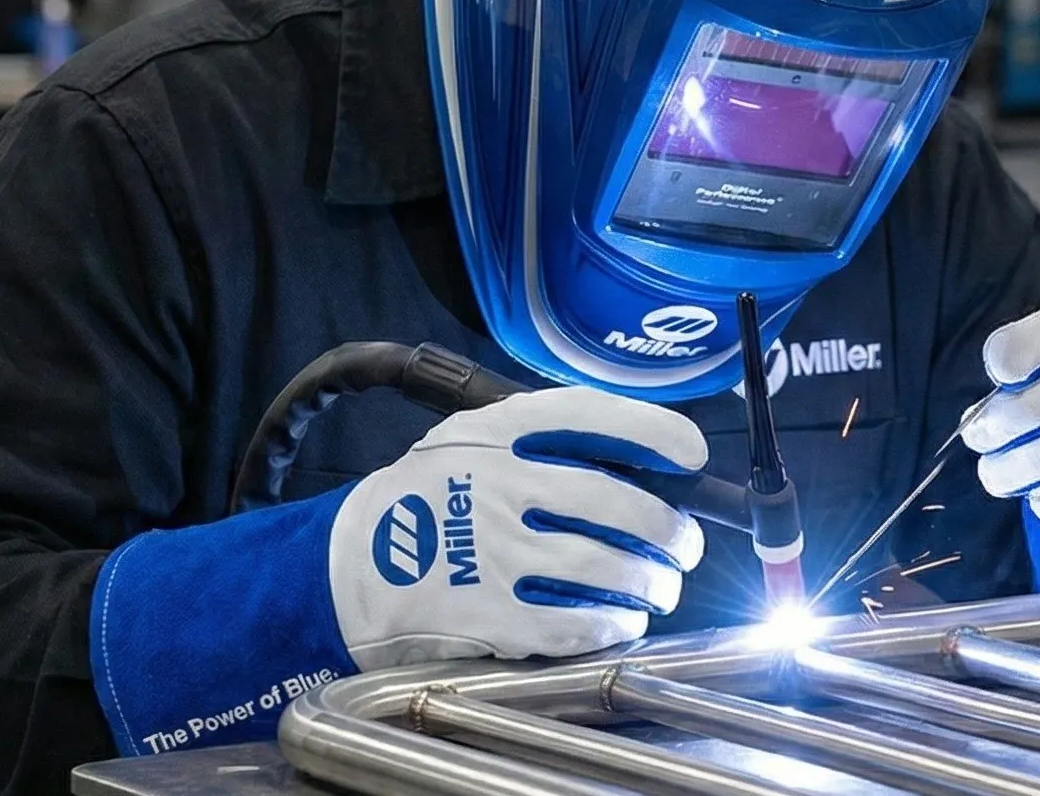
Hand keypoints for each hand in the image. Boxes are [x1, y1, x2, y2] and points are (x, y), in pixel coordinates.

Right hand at [328, 387, 705, 670]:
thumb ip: (542, 441)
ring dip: (653, 582)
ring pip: (610, 569)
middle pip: (618, 504)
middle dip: (671, 530)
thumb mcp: (472, 442)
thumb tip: (642, 462)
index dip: (654, 432)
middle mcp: (499, 487)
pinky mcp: (491, 617)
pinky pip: (578, 625)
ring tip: (661, 586)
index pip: (592, 415)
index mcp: (496, 433)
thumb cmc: (427, 499)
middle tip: (685, 544)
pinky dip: (615, 624)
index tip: (691, 454)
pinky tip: (623, 620)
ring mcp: (495, 555)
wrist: (349, 568)